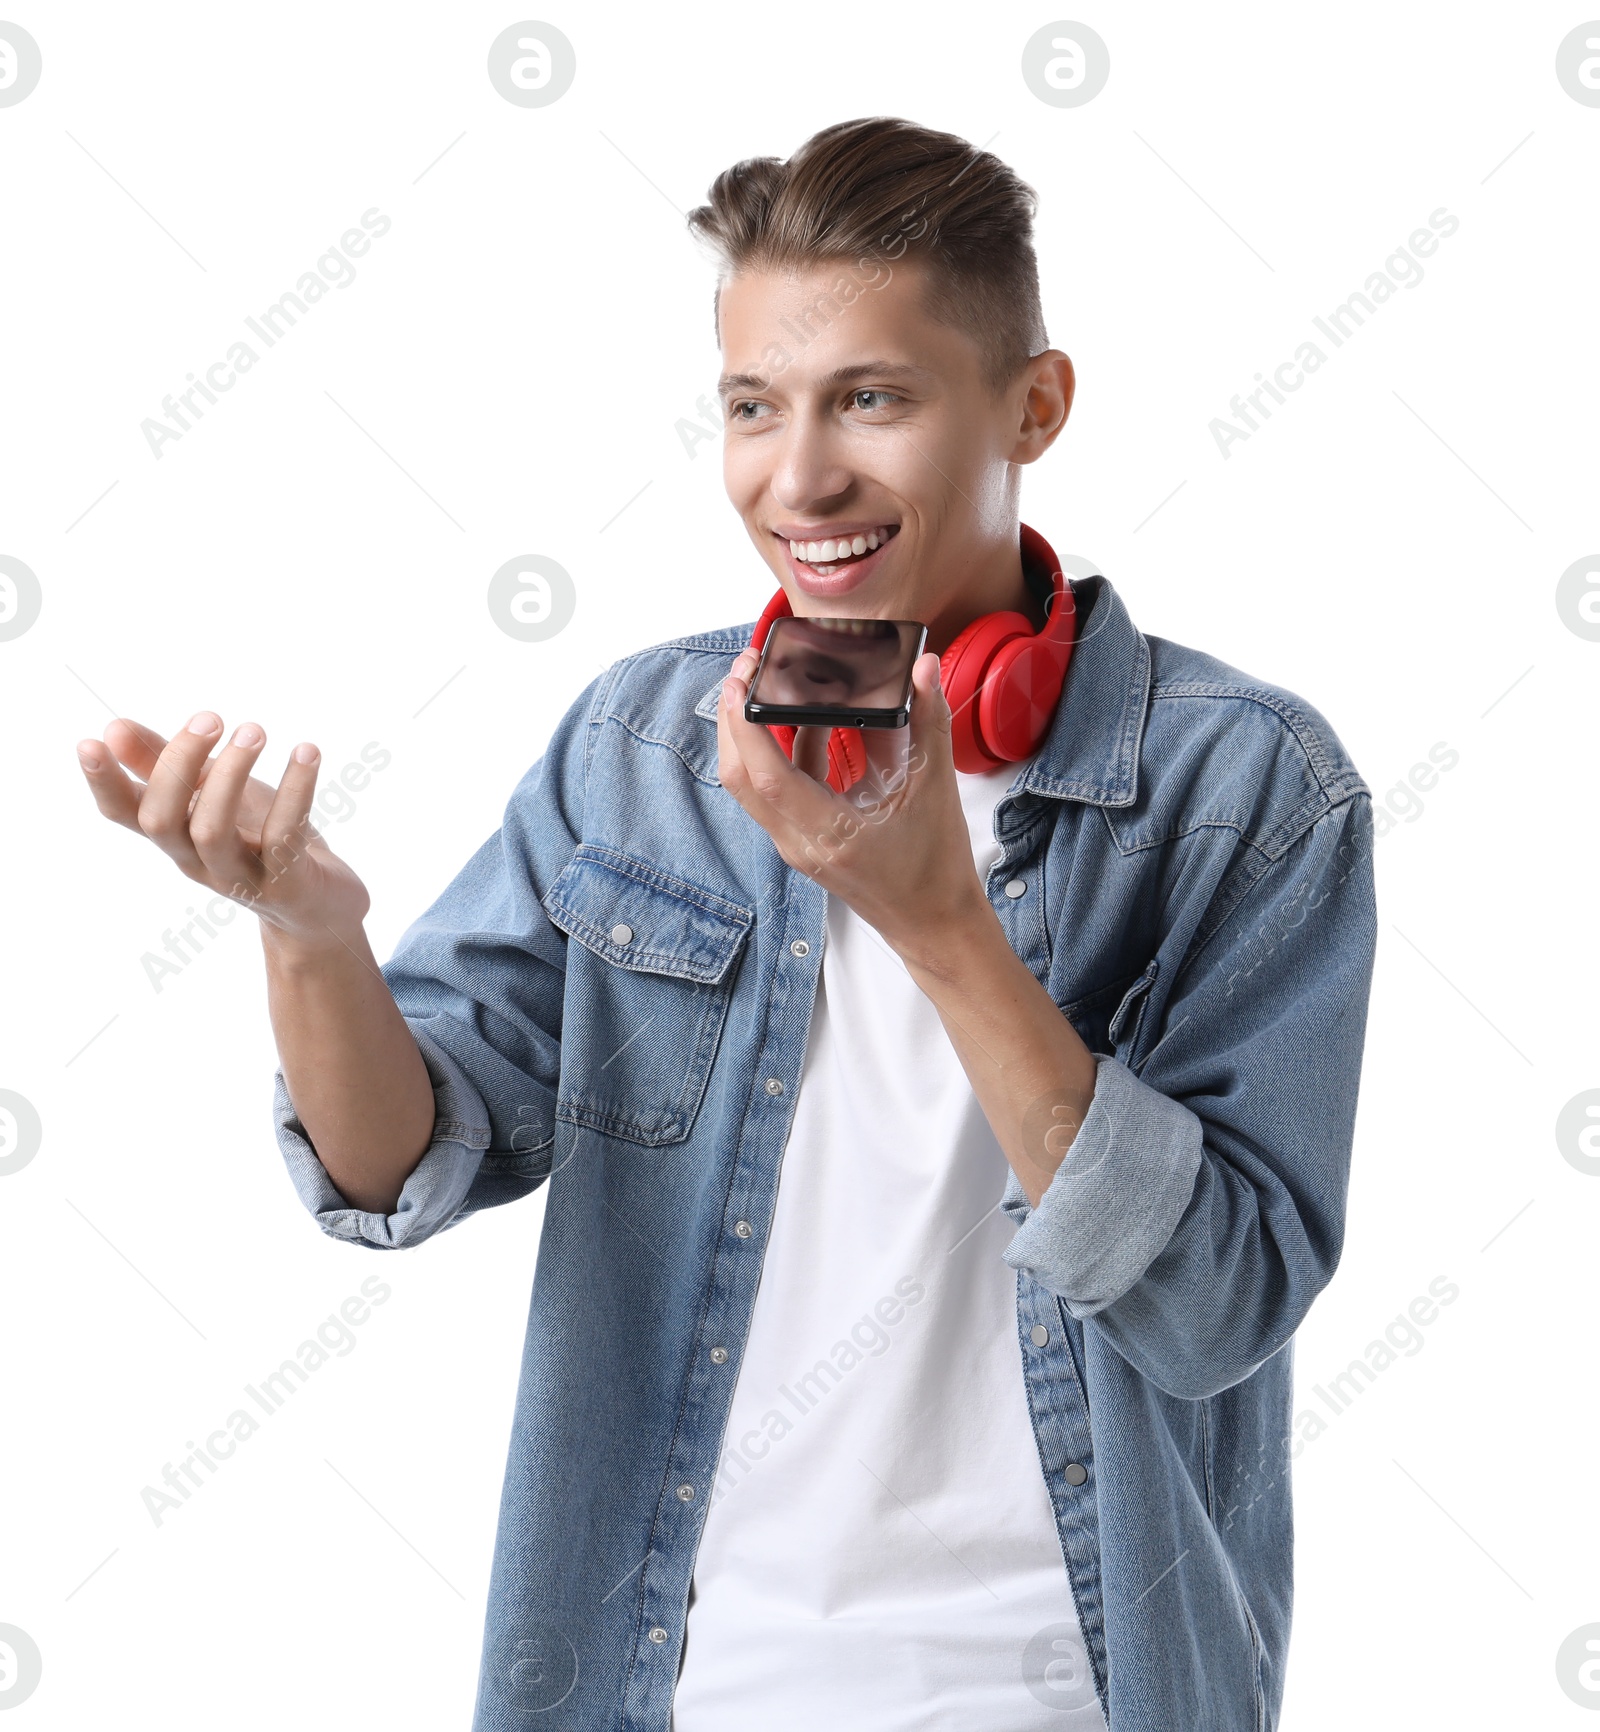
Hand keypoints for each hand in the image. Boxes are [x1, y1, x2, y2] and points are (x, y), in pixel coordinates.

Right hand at [76, 713, 370, 948]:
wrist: (322, 904)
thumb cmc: (260, 838)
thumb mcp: (214, 794)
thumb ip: (167, 764)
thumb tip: (114, 727)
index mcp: (175, 836)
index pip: (123, 815)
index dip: (103, 784)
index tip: (89, 742)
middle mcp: (197, 861)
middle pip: (161, 821)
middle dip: (178, 763)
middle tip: (211, 718)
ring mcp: (239, 878)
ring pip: (212, 831)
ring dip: (230, 774)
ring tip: (254, 730)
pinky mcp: (286, 885)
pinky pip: (284, 837)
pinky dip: (295, 791)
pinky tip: (307, 752)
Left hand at [716, 651, 989, 960]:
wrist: (933, 922)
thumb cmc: (935, 868)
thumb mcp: (936, 787)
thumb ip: (928, 721)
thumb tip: (922, 668)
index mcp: (830, 833)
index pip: (766, 775)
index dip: (747, 722)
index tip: (744, 678)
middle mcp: (800, 843)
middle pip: (740, 777)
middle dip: (733, 719)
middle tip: (745, 671)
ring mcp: (795, 844)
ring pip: (751, 785)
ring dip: (752, 734)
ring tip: (770, 686)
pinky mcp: (800, 840)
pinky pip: (777, 791)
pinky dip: (784, 753)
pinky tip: (811, 723)